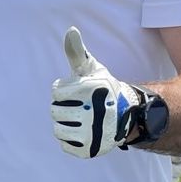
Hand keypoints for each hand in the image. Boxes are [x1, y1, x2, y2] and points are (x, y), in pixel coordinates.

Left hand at [51, 26, 142, 158]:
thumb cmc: (102, 89)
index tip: (81, 93)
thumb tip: (70, 30)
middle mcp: (92, 113)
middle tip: (82, 107)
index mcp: (90, 91)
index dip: (66, 91)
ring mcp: (92, 134)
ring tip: (82, 119)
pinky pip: (65, 145)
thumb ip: (77, 52)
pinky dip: (71, 140)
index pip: (56, 92)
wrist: (126, 115)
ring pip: (57, 129)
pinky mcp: (89, 151)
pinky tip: (84, 132)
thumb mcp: (91, 69)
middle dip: (65, 108)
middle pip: (54, 111)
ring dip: (66, 124)